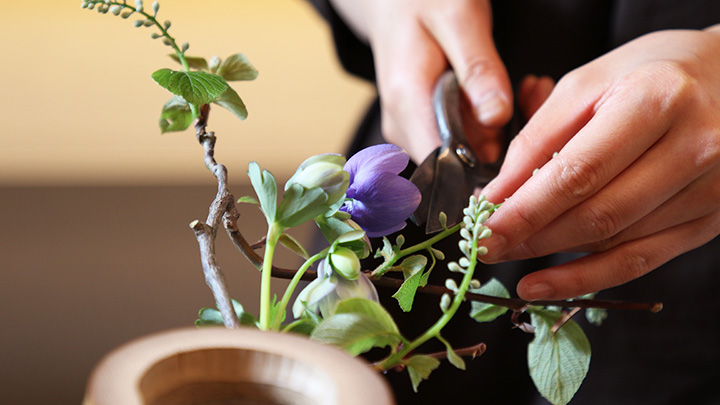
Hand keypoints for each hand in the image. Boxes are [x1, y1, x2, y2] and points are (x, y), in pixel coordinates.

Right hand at [329, 0, 512, 163]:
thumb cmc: (423, 0)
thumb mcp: (460, 18)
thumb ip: (479, 68)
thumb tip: (496, 117)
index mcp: (407, 101)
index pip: (443, 164)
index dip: (483, 163)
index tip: (515, 137)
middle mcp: (401, 125)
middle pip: (459, 163)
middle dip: (497, 141)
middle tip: (518, 97)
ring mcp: (408, 129)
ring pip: (463, 155)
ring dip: (493, 132)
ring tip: (502, 91)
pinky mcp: (418, 127)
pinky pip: (458, 142)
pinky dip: (482, 126)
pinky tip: (487, 98)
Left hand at [481, 27, 719, 300]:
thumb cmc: (651, 73)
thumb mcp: (587, 85)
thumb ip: (539, 140)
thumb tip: (496, 196)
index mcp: (655, 101)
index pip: (577, 173)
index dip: (524, 210)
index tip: (482, 230)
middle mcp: (692, 149)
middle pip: (597, 215)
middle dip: (531, 237)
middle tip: (485, 246)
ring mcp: (709, 190)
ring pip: (615, 241)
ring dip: (553, 255)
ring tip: (508, 256)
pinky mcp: (710, 220)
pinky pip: (641, 261)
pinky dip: (588, 278)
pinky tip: (547, 284)